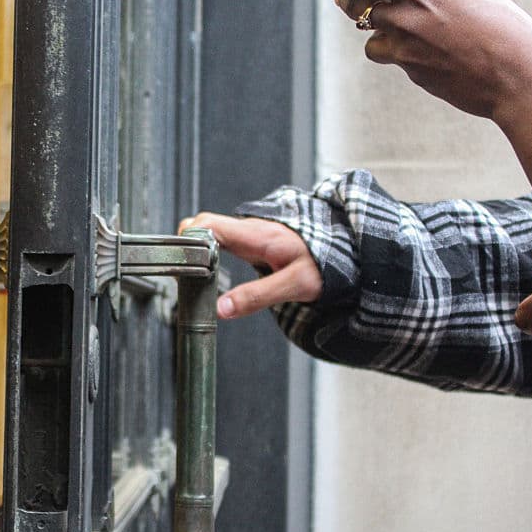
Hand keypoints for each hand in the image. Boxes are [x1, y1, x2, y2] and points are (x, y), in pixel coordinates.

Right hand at [178, 213, 321, 319]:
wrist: (348, 254)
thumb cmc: (326, 266)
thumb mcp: (294, 287)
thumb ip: (255, 297)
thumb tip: (221, 308)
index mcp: (257, 235)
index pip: (208, 224)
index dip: (188, 240)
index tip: (184, 263)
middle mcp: (251, 229)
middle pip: (204, 224)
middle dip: (188, 244)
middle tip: (185, 271)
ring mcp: (251, 232)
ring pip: (212, 231)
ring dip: (198, 247)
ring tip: (194, 274)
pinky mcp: (255, 240)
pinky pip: (224, 238)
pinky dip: (210, 250)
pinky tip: (211, 269)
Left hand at [334, 0, 531, 124]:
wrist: (517, 83)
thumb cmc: (511, 36)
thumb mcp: (486, 1)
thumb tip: (441, 4)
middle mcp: (409, 24)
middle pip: (360, 10)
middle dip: (349, 1)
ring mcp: (408, 54)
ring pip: (371, 43)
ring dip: (377, 36)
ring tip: (388, 31)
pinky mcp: (414, 76)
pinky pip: (397, 61)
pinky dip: (402, 55)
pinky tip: (424, 53)